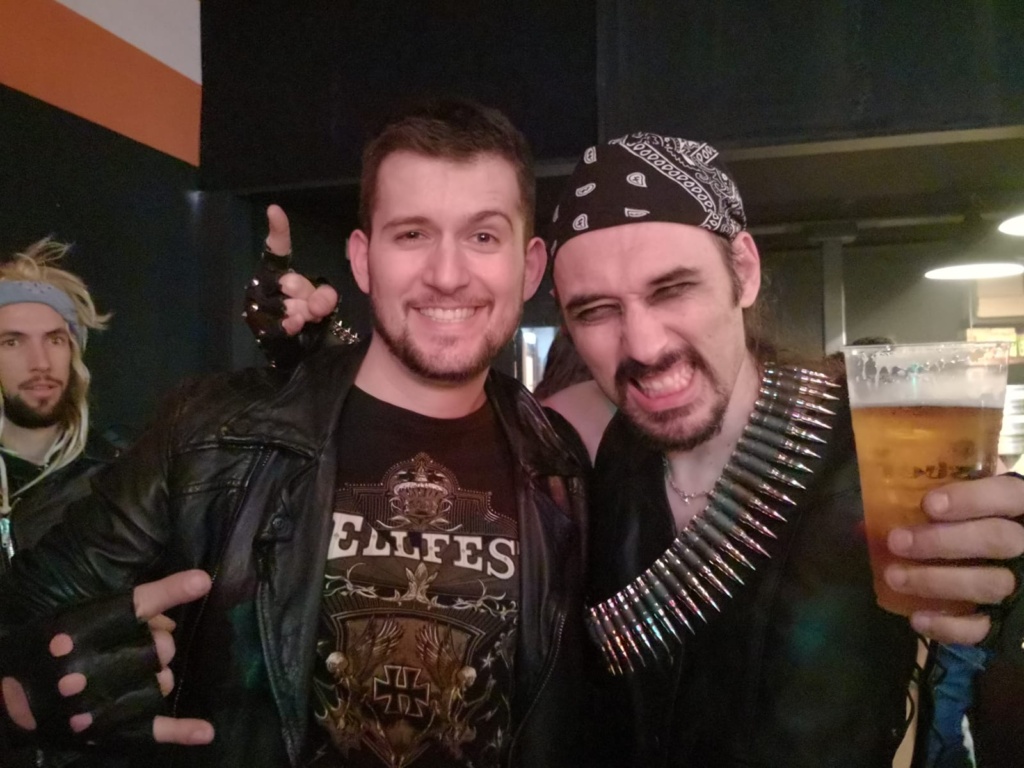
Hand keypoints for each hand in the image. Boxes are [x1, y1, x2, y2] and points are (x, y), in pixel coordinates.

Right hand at [1, 570, 214, 745]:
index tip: (202, 581)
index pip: (136, 606)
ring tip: (137, 674)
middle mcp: (90, 669)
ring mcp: (99, 704)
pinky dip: (181, 732)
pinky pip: (151, 731)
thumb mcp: (72, 618)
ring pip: (162, 682)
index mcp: (79, 632)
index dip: (171, 592)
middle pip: (159, 649)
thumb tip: (168, 621)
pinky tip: (206, 732)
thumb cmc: (45, 649)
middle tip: (140, 645)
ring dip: (160, 674)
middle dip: (159, 643)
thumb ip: (118, 613)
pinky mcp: (105, 732)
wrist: (6, 699)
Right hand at [264, 205, 337, 334]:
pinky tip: (297, 324)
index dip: (277, 231)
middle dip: (309, 294)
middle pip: (291, 281)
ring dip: (304, 313)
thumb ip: (323, 297)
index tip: (275, 211)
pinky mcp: (260, 327)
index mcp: (276, 271)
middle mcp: (263, 285)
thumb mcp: (322, 300)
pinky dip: (290, 324)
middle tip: (315, 306)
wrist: (300, 347)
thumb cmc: (310, 315)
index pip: (276, 249)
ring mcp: (259, 306)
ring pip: (288, 304)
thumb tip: (318, 306)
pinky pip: (278, 323)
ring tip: (307, 319)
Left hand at [883, 474, 1023, 643]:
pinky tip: (917, 618)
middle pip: (996, 539)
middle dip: (942, 541)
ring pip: (990, 584)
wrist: (1007, 573)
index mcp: (1022, 508)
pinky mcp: (1013, 622)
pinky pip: (986, 627)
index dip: (971, 499)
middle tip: (897, 541)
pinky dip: (950, 626)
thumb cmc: (975, 527)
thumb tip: (868, 518)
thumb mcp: (966, 507)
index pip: (1009, 495)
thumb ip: (936, 505)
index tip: (929, 504)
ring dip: (936, 581)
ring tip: (894, 576)